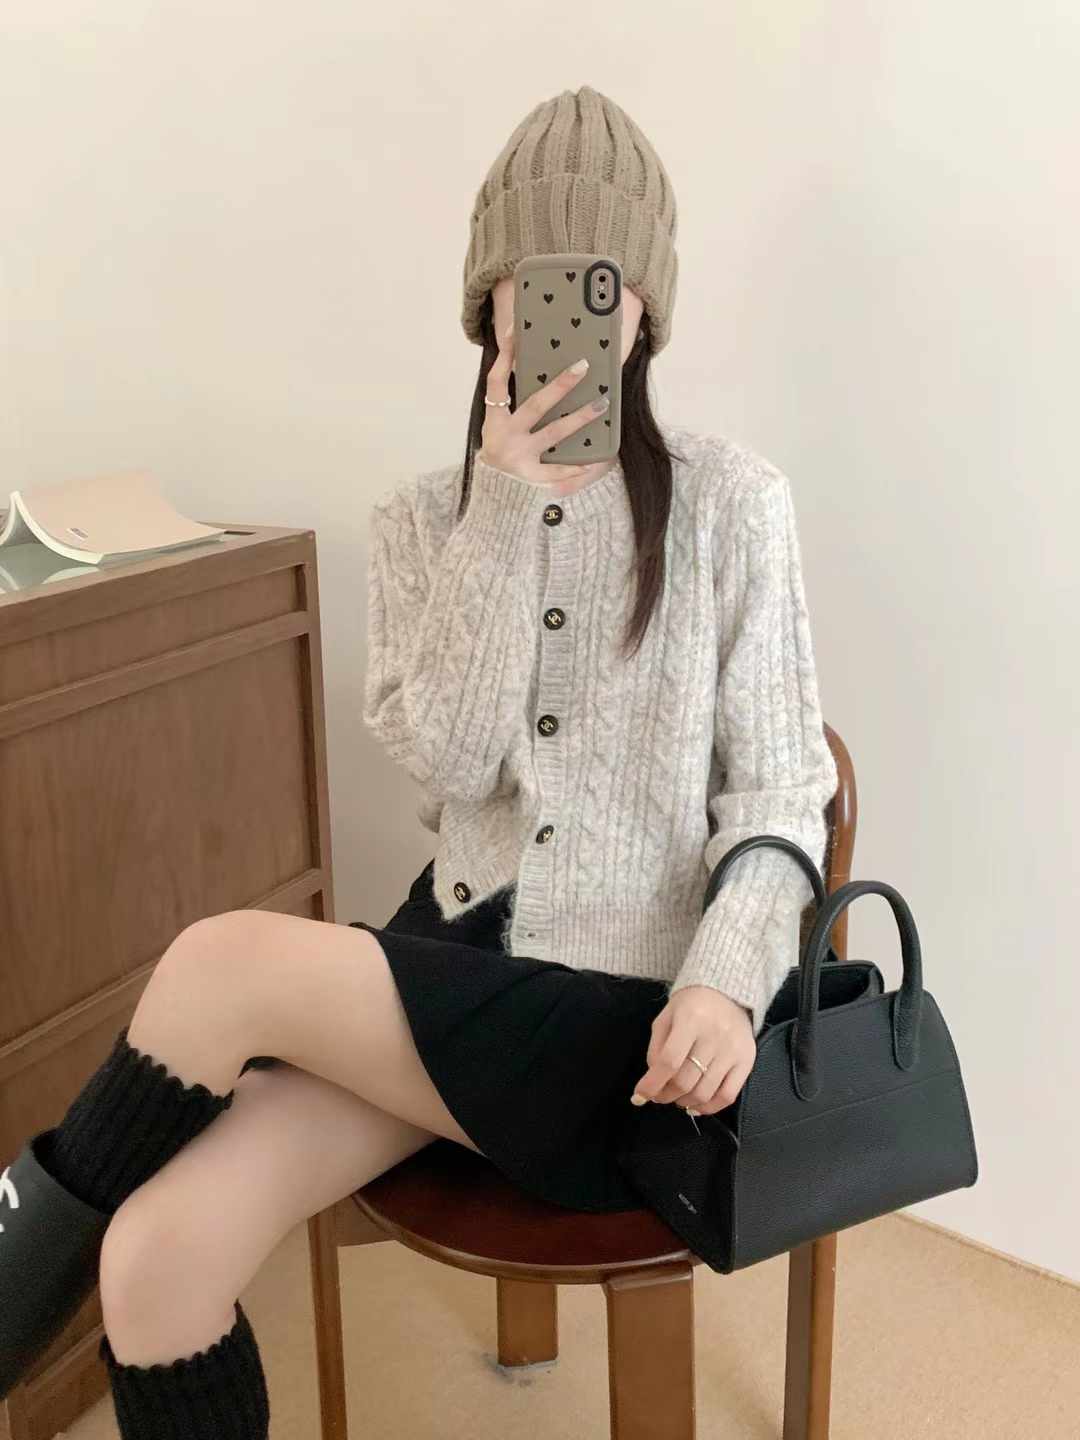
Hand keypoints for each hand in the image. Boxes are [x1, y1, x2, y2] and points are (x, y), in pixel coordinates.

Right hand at [478, 320, 611, 494]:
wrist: (493, 490)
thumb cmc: (502, 448)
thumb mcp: (499, 424)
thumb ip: (513, 401)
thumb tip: (535, 367)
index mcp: (494, 418)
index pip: (496, 382)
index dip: (504, 357)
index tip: (515, 332)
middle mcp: (505, 434)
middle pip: (535, 405)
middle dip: (559, 385)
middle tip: (583, 366)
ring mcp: (519, 455)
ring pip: (553, 432)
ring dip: (579, 417)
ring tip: (602, 403)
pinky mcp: (530, 476)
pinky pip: (555, 471)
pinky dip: (572, 467)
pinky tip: (590, 462)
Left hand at [630, 986, 755, 1117]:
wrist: (727, 993)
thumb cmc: (691, 1006)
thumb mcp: (666, 1019)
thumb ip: (656, 1048)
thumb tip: (653, 1080)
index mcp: (690, 1020)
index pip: (669, 1061)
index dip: (652, 1084)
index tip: (639, 1096)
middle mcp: (714, 1036)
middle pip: (686, 1081)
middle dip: (666, 1095)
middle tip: (659, 1095)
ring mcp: (733, 1050)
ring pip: (704, 1093)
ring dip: (684, 1102)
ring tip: (676, 1098)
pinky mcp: (747, 1061)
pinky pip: (727, 1096)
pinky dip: (709, 1108)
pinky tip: (696, 1105)